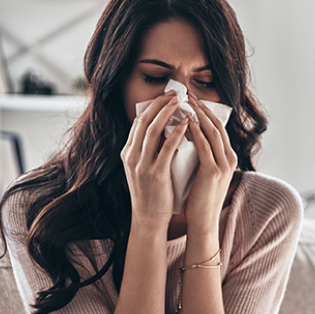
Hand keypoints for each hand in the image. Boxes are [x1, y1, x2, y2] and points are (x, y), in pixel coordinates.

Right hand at [120, 91, 189, 226]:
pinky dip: (177, 132)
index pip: (137, 122)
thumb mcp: (144, 169)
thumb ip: (149, 151)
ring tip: (181, 102)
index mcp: (127, 153)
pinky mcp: (155, 173)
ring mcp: (141, 165)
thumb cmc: (151, 194)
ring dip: (168, 112)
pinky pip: (166, 147)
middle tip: (175, 93)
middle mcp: (131, 156)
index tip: (165, 96)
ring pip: (153, 130)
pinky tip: (187, 124)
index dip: (152, 107)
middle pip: (143, 121)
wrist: (148, 219)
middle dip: (159, 104)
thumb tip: (165, 131)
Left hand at [184, 92, 237, 232]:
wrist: (202, 222)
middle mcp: (230, 159)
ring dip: (198, 115)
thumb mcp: (204, 173)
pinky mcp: (213, 172)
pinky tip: (185, 122)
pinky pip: (204, 146)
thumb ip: (202, 156)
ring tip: (186, 102)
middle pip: (217, 125)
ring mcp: (223, 165)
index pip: (218, 128)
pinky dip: (195, 131)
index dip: (206, 112)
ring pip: (212, 132)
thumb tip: (187, 137)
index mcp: (228, 158)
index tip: (192, 100)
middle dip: (203, 108)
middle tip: (188, 94)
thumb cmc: (199, 198)